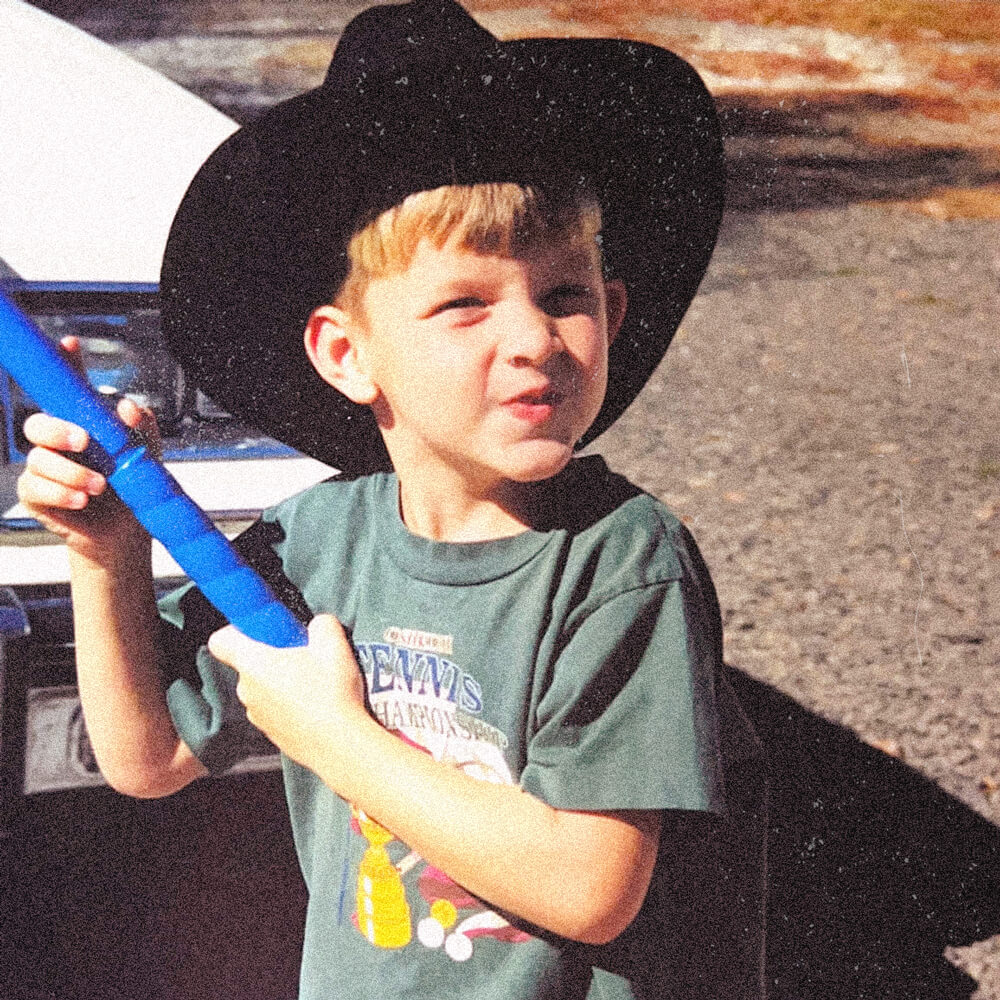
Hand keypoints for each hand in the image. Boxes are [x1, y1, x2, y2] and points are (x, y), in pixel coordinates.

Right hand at [16, 336, 160, 558]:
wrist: (126, 533)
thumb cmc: (132, 489)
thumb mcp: (147, 454)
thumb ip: (141, 426)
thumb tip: (127, 406)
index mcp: (82, 425)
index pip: (67, 389)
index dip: (64, 363)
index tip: (71, 344)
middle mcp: (58, 443)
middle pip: (36, 423)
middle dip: (57, 428)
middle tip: (84, 441)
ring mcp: (43, 468)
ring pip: (37, 458)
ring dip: (70, 471)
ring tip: (100, 486)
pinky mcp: (35, 496)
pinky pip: (33, 487)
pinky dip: (61, 492)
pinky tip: (83, 499)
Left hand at [207, 614, 371, 785]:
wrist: (340, 746)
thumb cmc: (331, 692)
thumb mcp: (334, 645)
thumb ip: (321, 624)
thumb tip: (318, 625)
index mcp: (253, 663)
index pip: (221, 640)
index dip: (238, 631)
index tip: (265, 631)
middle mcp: (246, 690)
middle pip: (248, 664)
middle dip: (272, 657)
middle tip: (303, 657)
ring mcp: (256, 715)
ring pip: (262, 688)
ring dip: (281, 682)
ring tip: (315, 686)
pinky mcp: (270, 734)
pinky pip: (273, 710)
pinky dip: (288, 705)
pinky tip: (315, 707)